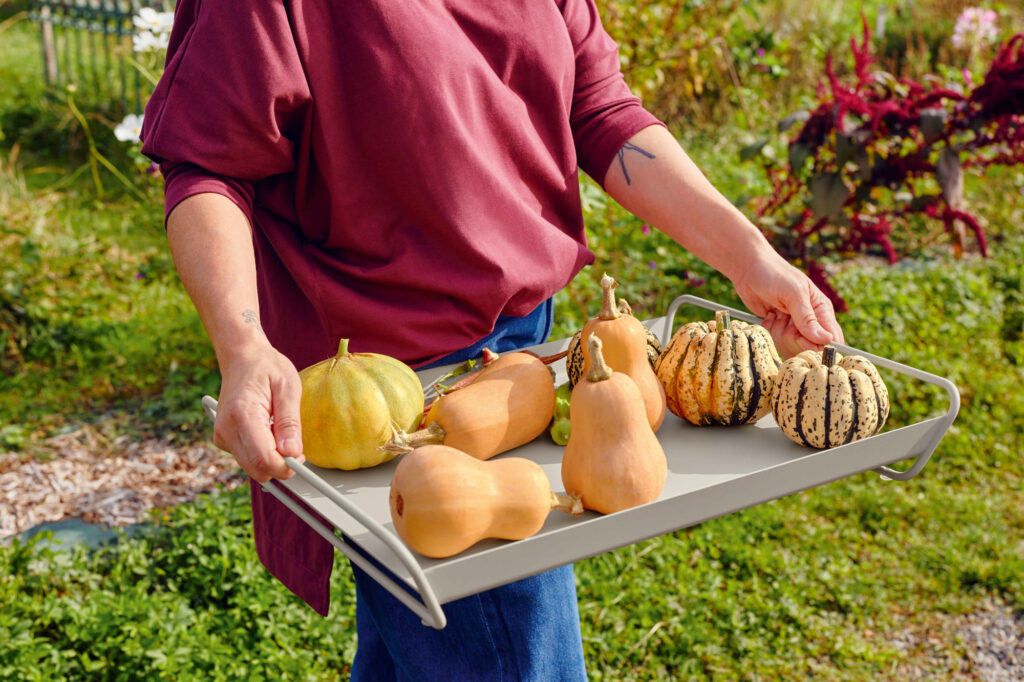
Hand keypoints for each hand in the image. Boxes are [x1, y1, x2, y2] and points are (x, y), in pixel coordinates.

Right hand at [212, 341, 304, 481]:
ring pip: (252, 467)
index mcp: (243, 415)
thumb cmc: (266, 367)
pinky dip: (261, 452)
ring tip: (278, 429)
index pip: (264, 459)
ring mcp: (222, 435)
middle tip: (294, 445)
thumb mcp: (288, 388)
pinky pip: (247, 458)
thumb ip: (290, 423)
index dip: (286, 466)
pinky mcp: (223, 439)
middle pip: (257, 469)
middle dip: (280, 465)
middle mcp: (227, 429)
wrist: (242, 356)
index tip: (301, 458)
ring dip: (271, 457)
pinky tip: (267, 430)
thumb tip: (293, 452)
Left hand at [732, 255, 843, 358]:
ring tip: (776, 313)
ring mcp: (793, 325)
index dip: (820, 347)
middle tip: (785, 317)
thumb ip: (807, 318)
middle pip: (809, 346)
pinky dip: (769, 330)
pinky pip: (775, 341)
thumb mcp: (793, 293)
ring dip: (779, 331)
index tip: (802, 340)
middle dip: (794, 337)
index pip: (832, 338)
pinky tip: (768, 315)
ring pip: (790, 345)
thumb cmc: (774, 274)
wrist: (748, 269)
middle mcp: (810, 320)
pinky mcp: (777, 327)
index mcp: (822, 310)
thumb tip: (826, 340)